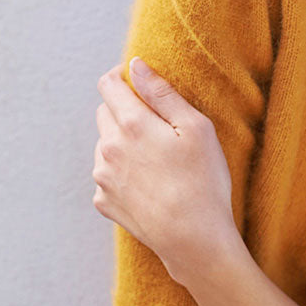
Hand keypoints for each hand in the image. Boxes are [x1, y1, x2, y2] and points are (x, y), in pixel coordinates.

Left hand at [93, 56, 237, 283]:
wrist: (193, 240)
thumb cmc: (203, 181)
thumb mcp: (195, 127)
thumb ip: (162, 93)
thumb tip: (135, 65)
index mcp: (131, 124)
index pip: (108, 85)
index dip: (120, 76)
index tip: (137, 81)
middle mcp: (108, 148)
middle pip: (104, 113)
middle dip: (124, 109)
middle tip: (157, 124)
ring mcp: (103, 178)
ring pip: (105, 144)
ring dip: (122, 141)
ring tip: (156, 158)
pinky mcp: (104, 203)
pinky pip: (108, 175)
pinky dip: (122, 171)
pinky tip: (149, 182)